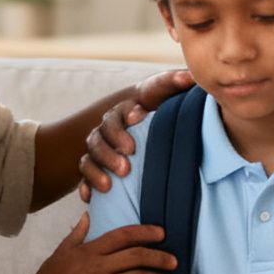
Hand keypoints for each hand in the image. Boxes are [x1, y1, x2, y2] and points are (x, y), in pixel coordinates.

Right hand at [22, 213, 175, 273]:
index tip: (161, 233)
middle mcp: (98, 267)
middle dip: (159, 257)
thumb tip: (88, 216)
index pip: (123, 236)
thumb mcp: (60, 253)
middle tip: (173, 260)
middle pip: (137, 257)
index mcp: (88, 251)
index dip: (145, 232)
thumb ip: (77, 235)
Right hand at [78, 67, 194, 200]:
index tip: (139, 116)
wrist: (135, 126)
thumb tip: (189, 76)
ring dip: (99, 168)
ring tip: (110, 186)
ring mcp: (100, 145)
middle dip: (113, 147)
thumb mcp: (163, 96)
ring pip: (91, 154)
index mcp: (126, 109)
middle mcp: (110, 125)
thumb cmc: (154, 109)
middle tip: (128, 162)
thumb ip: (173, 84)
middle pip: (104, 133)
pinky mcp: (95, 164)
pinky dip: (86, 184)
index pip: (122, 110)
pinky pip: (84, 174)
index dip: (128, 114)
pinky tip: (90, 197)